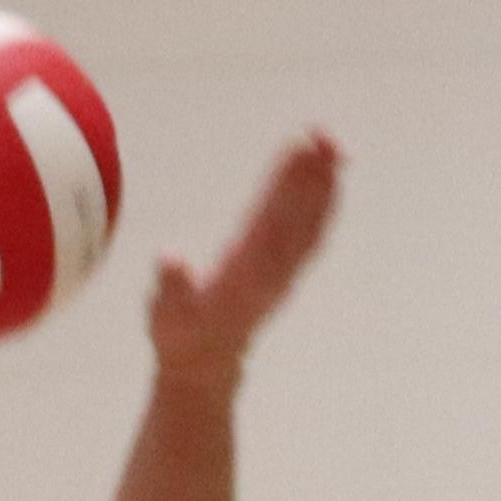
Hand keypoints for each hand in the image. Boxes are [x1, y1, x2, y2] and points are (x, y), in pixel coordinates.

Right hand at [144, 132, 343, 387]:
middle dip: (309, 174)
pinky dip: (326, 206)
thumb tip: (172, 258)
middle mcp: (270, 272)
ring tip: (333, 144)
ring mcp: (283, 274)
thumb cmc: (180, 335)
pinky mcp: (287, 274)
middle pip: (295, 215)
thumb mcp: (166, 314)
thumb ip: (171, 286)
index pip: (269, 220)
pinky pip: (312, 235)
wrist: (206, 368)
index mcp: (242, 274)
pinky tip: (333, 179)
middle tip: (322, 133)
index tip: (297, 152)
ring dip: (323, 183)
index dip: (285, 185)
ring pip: (309, 222)